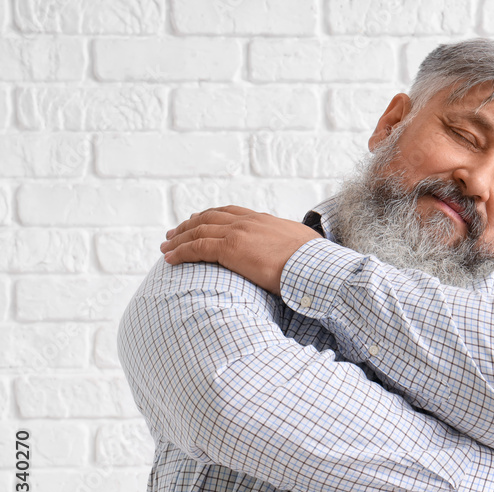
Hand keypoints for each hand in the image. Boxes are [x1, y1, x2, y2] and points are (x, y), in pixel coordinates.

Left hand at [159, 205, 321, 293]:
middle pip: (209, 217)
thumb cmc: (314, 262)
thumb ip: (294, 245)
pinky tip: (169, 258)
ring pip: (198, 230)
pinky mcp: (230, 248)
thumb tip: (301, 254)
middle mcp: (248, 222)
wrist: (314, 265)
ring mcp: (238, 233)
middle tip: (175, 232)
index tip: (199, 221)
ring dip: (178, 238)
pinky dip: (180, 251)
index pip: (231, 212)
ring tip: (166, 245)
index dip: (211, 216)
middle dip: (189, 224)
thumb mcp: (304, 246)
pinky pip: (196, 248)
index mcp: (264, 220)